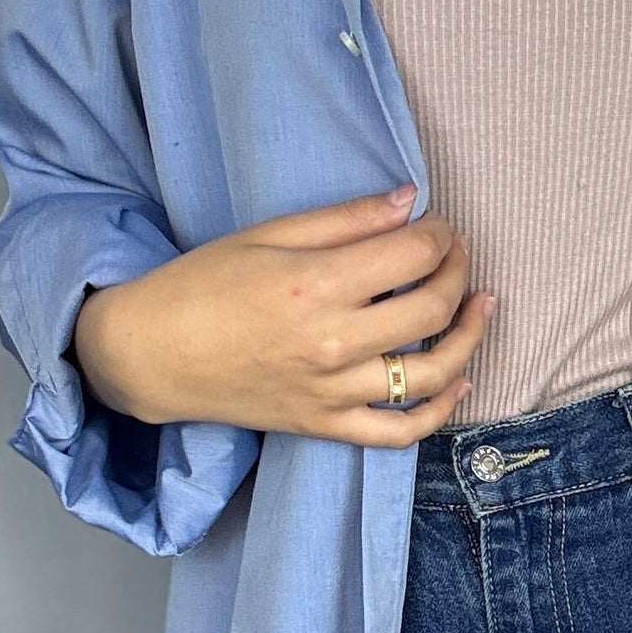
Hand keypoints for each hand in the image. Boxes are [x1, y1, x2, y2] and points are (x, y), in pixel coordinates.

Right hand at [71, 181, 493, 444]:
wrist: (150, 354)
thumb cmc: (201, 284)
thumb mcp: (268, 234)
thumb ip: (345, 220)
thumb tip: (409, 200)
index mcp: (316, 285)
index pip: (412, 254)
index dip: (439, 233)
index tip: (438, 224)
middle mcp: (332, 343)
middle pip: (431, 307)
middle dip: (458, 271)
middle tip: (456, 254)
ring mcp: (332, 391)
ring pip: (430, 374)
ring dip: (469, 337)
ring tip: (481, 307)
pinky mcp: (325, 425)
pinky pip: (399, 432)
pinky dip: (439, 410)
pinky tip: (458, 380)